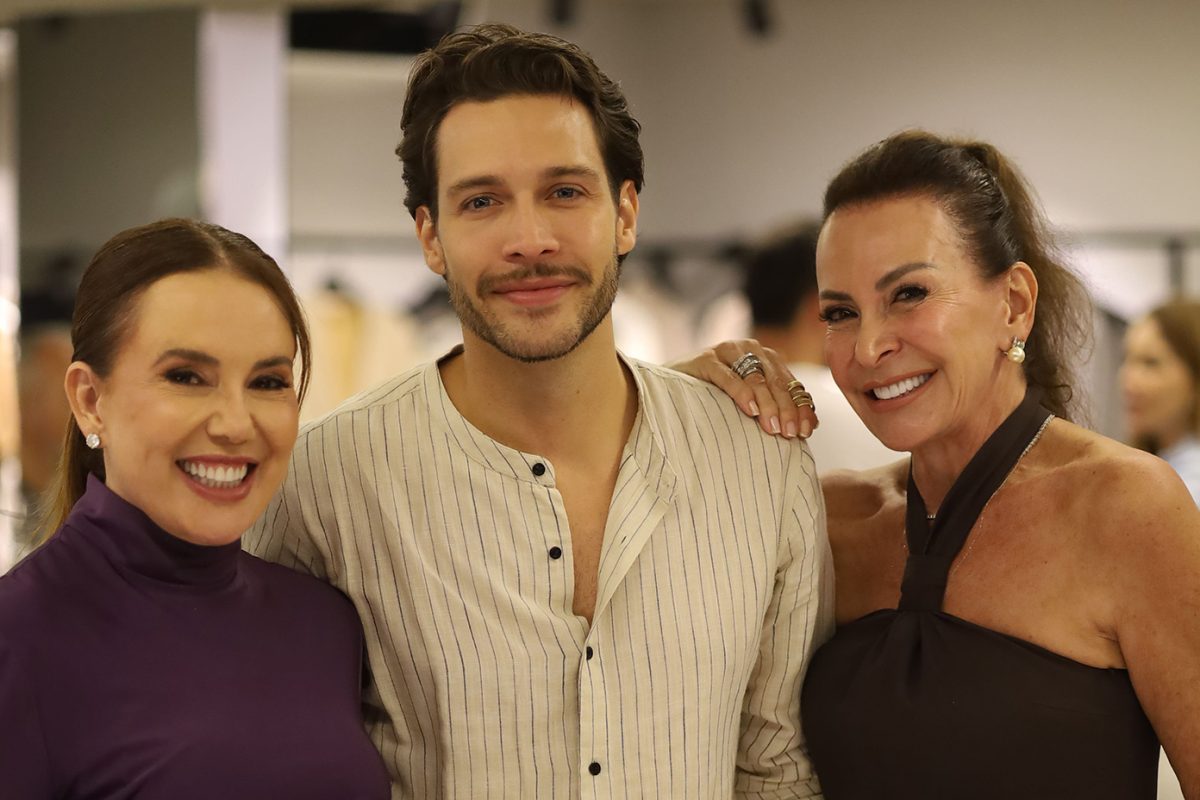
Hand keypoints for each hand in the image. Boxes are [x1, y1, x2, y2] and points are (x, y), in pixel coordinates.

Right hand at [667, 339, 818, 438]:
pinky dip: (741, 393)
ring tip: (772, 428)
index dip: (800, 408)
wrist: (670, 387)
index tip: (805, 433)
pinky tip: (750, 410)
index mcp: (766, 358)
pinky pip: (727, 375)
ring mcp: (726, 351)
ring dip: (767, 404)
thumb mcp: (749, 401)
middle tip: (790, 434)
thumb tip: (813, 425)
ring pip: (756, 378)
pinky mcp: (705, 359)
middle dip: (786, 409)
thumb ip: (777, 407)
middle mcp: (750, 349)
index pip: (790, 384)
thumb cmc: (714, 397)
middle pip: (776, 382)